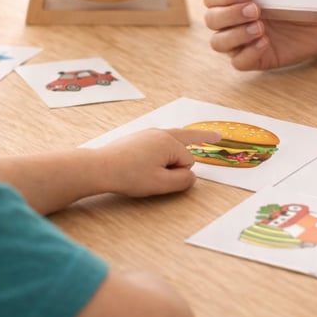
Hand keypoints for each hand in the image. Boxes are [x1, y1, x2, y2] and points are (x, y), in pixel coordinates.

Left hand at [91, 128, 220, 196]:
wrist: (99, 168)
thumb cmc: (130, 176)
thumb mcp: (161, 184)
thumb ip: (183, 180)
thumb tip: (192, 175)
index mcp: (169, 142)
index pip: (188, 160)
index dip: (180, 172)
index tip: (164, 178)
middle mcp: (161, 133)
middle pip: (187, 137)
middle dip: (202, 137)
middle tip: (217, 136)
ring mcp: (148, 133)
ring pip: (172, 140)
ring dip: (180, 146)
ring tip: (198, 137)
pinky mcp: (138, 138)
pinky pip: (160, 140)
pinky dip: (165, 147)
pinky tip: (164, 151)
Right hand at [203, 0, 316, 69]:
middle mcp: (233, 20)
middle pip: (211, 20)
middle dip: (230, 14)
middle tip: (255, 10)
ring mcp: (242, 41)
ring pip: (218, 43)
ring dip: (236, 34)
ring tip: (260, 27)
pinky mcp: (255, 59)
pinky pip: (238, 62)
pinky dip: (248, 53)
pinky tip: (265, 43)